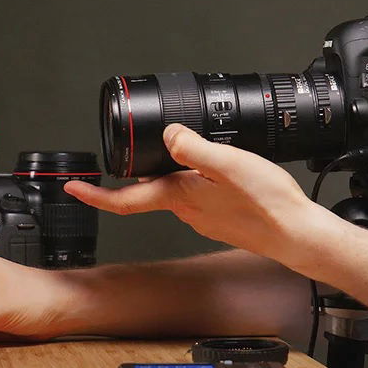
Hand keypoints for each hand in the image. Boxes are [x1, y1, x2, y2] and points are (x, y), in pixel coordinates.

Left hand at [65, 123, 320, 260]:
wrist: (296, 233)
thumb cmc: (267, 204)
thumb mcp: (229, 164)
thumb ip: (194, 148)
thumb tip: (167, 134)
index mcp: (179, 196)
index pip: (123, 200)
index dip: (94, 194)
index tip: (72, 187)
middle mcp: (185, 209)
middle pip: (147, 190)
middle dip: (137, 171)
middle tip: (131, 151)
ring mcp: (201, 215)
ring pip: (172, 191)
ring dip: (168, 173)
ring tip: (182, 152)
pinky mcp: (218, 216)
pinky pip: (194, 195)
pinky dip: (191, 180)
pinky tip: (211, 170)